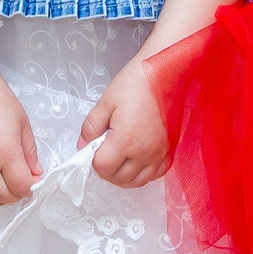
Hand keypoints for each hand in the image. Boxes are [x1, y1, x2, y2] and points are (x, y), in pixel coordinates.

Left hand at [80, 57, 171, 188]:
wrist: (165, 72)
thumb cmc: (135, 83)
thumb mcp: (106, 102)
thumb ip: (91, 127)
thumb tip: (82, 146)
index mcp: (126, 140)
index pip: (103, 168)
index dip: (94, 161)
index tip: (95, 148)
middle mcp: (145, 152)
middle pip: (120, 178)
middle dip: (107, 170)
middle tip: (103, 153)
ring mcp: (160, 153)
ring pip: (138, 181)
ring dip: (124, 176)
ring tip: (118, 160)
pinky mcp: (170, 150)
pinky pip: (156, 174)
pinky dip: (144, 173)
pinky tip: (137, 161)